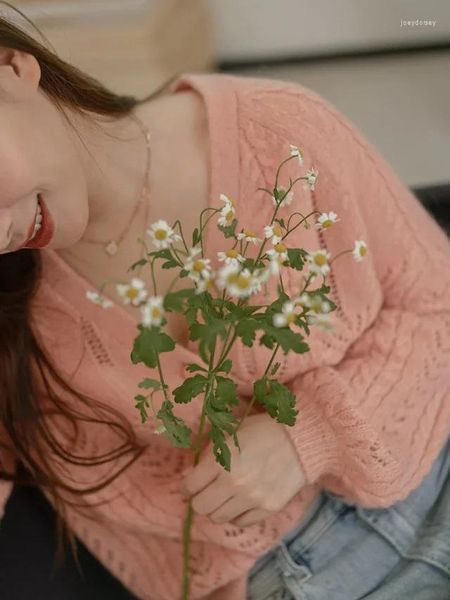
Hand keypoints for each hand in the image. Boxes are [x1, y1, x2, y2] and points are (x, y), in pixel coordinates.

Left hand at [179, 412, 305, 527]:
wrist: (300, 440)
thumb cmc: (262, 430)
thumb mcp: (231, 432)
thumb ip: (210, 451)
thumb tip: (193, 470)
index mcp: (220, 460)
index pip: (190, 485)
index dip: (187, 486)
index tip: (190, 484)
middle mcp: (233, 483)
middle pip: (201, 507)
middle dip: (199, 499)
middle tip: (205, 492)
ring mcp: (251, 498)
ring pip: (218, 518)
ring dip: (217, 508)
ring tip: (223, 497)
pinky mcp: (267, 509)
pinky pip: (241, 522)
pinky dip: (236, 515)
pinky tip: (240, 503)